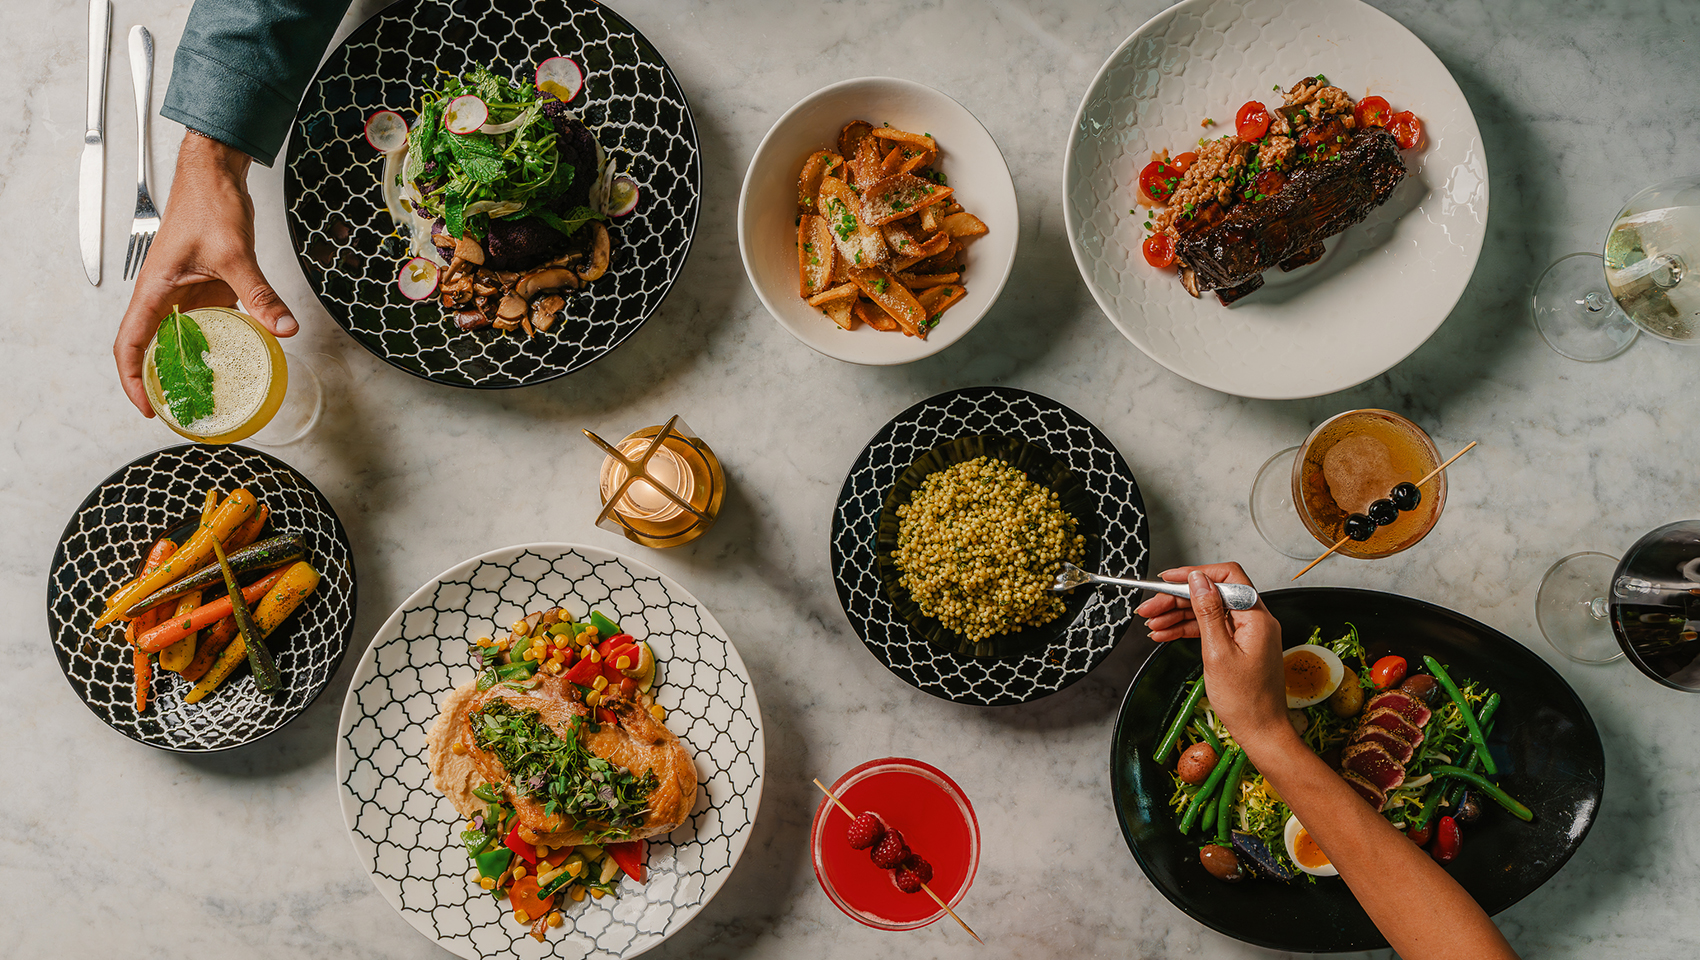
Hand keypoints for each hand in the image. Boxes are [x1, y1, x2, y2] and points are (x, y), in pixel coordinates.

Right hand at [114, 131, 297, 415]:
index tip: (150, 406)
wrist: (215, 175)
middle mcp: (164, 296)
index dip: (133, 379)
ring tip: (211, 395)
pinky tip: (239, 359)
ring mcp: (185, 293)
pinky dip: (219, 343)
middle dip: (162, 381)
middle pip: (151, 348)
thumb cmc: (208, 204)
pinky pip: (209, 323)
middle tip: (186, 411)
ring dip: (191, 365)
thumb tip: (284, 328)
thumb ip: (259, 294)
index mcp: (154, 290)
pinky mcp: (207, 286)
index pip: (130, 345)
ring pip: (181, 338)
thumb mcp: (235, 255)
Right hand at [1135, 563, 1290, 750]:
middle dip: (1178, 599)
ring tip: (1152, 625)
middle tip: (1150, 609)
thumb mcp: (1217, 653)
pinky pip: (1211, 629)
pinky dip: (1188, 630)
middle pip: (1212, 595)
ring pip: (1208, 612)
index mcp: (1256, 617)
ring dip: (1178, 616)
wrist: (1261, 732)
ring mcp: (1247, 633)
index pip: (1226, 577)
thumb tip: (1198, 580)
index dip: (1194, 574)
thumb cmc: (1245, 702)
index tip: (1168, 580)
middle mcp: (1255, 620)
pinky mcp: (1239, 645)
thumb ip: (1208, 613)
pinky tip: (1165, 634)